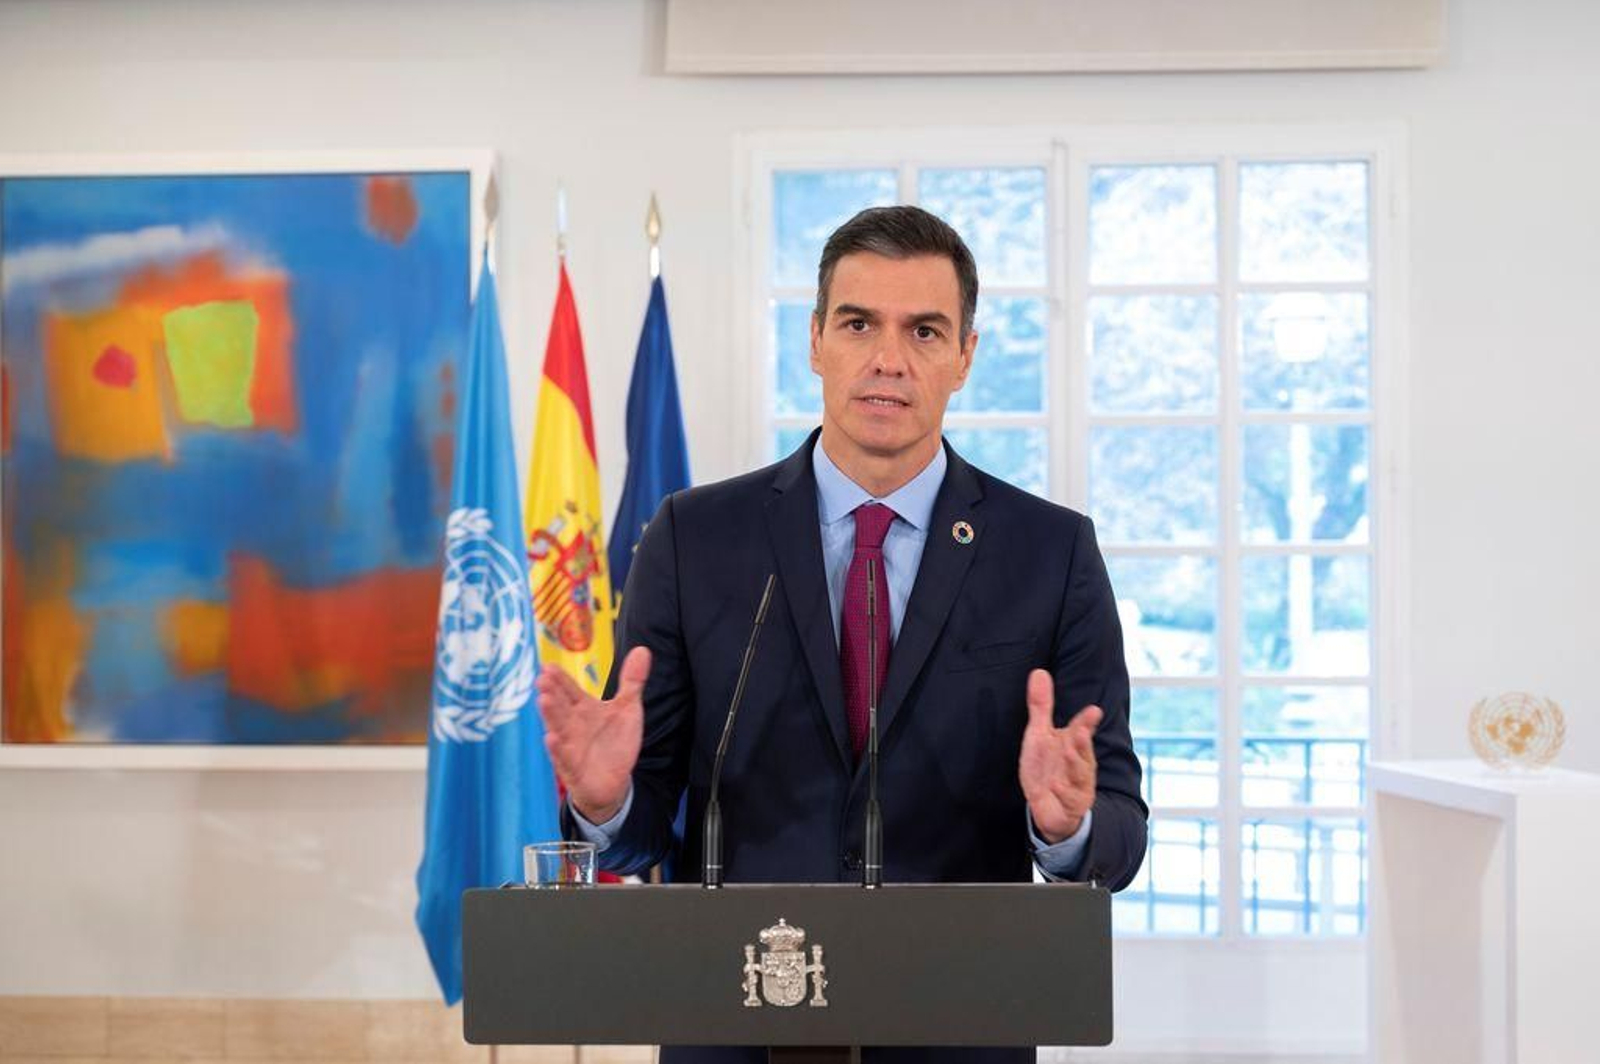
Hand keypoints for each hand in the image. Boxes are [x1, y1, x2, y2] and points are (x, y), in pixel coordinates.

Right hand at [535, 645, 651, 823]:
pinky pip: (563, 757)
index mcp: (583, 709)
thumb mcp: (627, 708)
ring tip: (543, 699)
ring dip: (550, 715)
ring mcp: (570, 746)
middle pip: (560, 706)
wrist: (614, 782)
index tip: (548, 665)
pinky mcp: (574, 768)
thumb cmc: (614, 742)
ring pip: (558, 728)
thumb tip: (642, 650)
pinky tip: (550, 737)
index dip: (559, 678)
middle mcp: (572, 725)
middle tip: (542, 678)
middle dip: (551, 692)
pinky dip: (557, 748)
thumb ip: (631, 681)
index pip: (568, 690)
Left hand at [1017, 668, 1102, 844]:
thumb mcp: (1039, 735)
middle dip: (1082, 742)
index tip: (1093, 711)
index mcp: (1073, 744)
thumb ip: (1041, 706)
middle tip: (1080, 731)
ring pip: (1080, 775)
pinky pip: (1069, 799)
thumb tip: (1039, 672)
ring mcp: (1077, 785)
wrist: (1049, 808)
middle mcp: (1079, 763)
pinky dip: (1063, 792)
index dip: (1086, 722)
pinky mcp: (1072, 805)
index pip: (1080, 730)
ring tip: (1068, 752)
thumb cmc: (1047, 768)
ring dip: (1075, 765)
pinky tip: (1055, 785)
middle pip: (1083, 751)